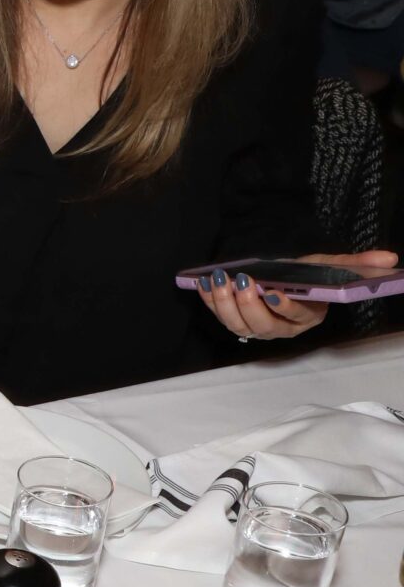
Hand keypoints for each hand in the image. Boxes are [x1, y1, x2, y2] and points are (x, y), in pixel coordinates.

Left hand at [195, 250, 396, 341]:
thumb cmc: (306, 274)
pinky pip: (218, 315)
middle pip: (263, 326)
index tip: (273, 291)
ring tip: (219, 281)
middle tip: (242, 282)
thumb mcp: (329, 265)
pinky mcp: (234, 320)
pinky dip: (208, 301)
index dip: (284, 306)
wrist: (283, 274)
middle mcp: (281, 328)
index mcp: (307, 316)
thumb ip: (356, 262)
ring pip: (238, 325)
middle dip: (250, 305)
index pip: (297, 316)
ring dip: (225, 304)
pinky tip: (202, 283)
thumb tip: (390, 258)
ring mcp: (256, 327)